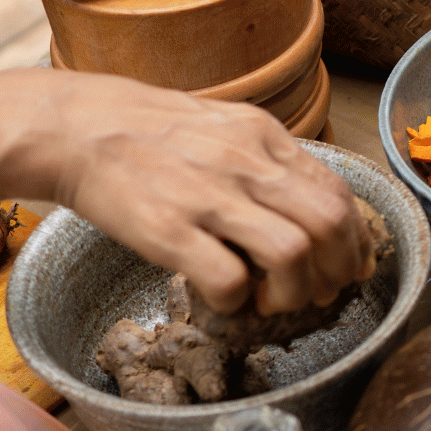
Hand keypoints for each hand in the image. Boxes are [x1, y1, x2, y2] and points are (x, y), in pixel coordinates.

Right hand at [0, 70, 370, 314]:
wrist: (74, 127)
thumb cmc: (151, 134)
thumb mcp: (224, 128)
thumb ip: (269, 162)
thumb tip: (314, 207)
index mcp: (264, 137)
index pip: (338, 192)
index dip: (356, 240)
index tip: (353, 267)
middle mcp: (245, 162)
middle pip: (330, 223)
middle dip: (338, 271)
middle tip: (321, 294)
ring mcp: (208, 196)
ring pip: (292, 253)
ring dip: (295, 293)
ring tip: (274, 303)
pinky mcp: (167, 229)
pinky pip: (229, 279)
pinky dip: (239, 303)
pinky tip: (226, 303)